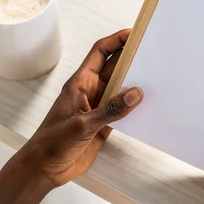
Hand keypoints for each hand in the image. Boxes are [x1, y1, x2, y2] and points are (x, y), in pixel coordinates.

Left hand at [21, 28, 143, 185]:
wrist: (45, 169)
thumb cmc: (53, 143)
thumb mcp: (82, 125)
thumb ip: (110, 110)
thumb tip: (136, 93)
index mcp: (80, 83)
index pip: (100, 53)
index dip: (117, 40)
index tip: (135, 34)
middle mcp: (91, 91)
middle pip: (115, 68)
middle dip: (132, 59)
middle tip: (154, 52)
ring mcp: (98, 107)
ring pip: (121, 88)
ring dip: (136, 83)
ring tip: (158, 77)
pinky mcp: (104, 123)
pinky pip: (123, 109)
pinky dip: (135, 106)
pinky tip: (149, 105)